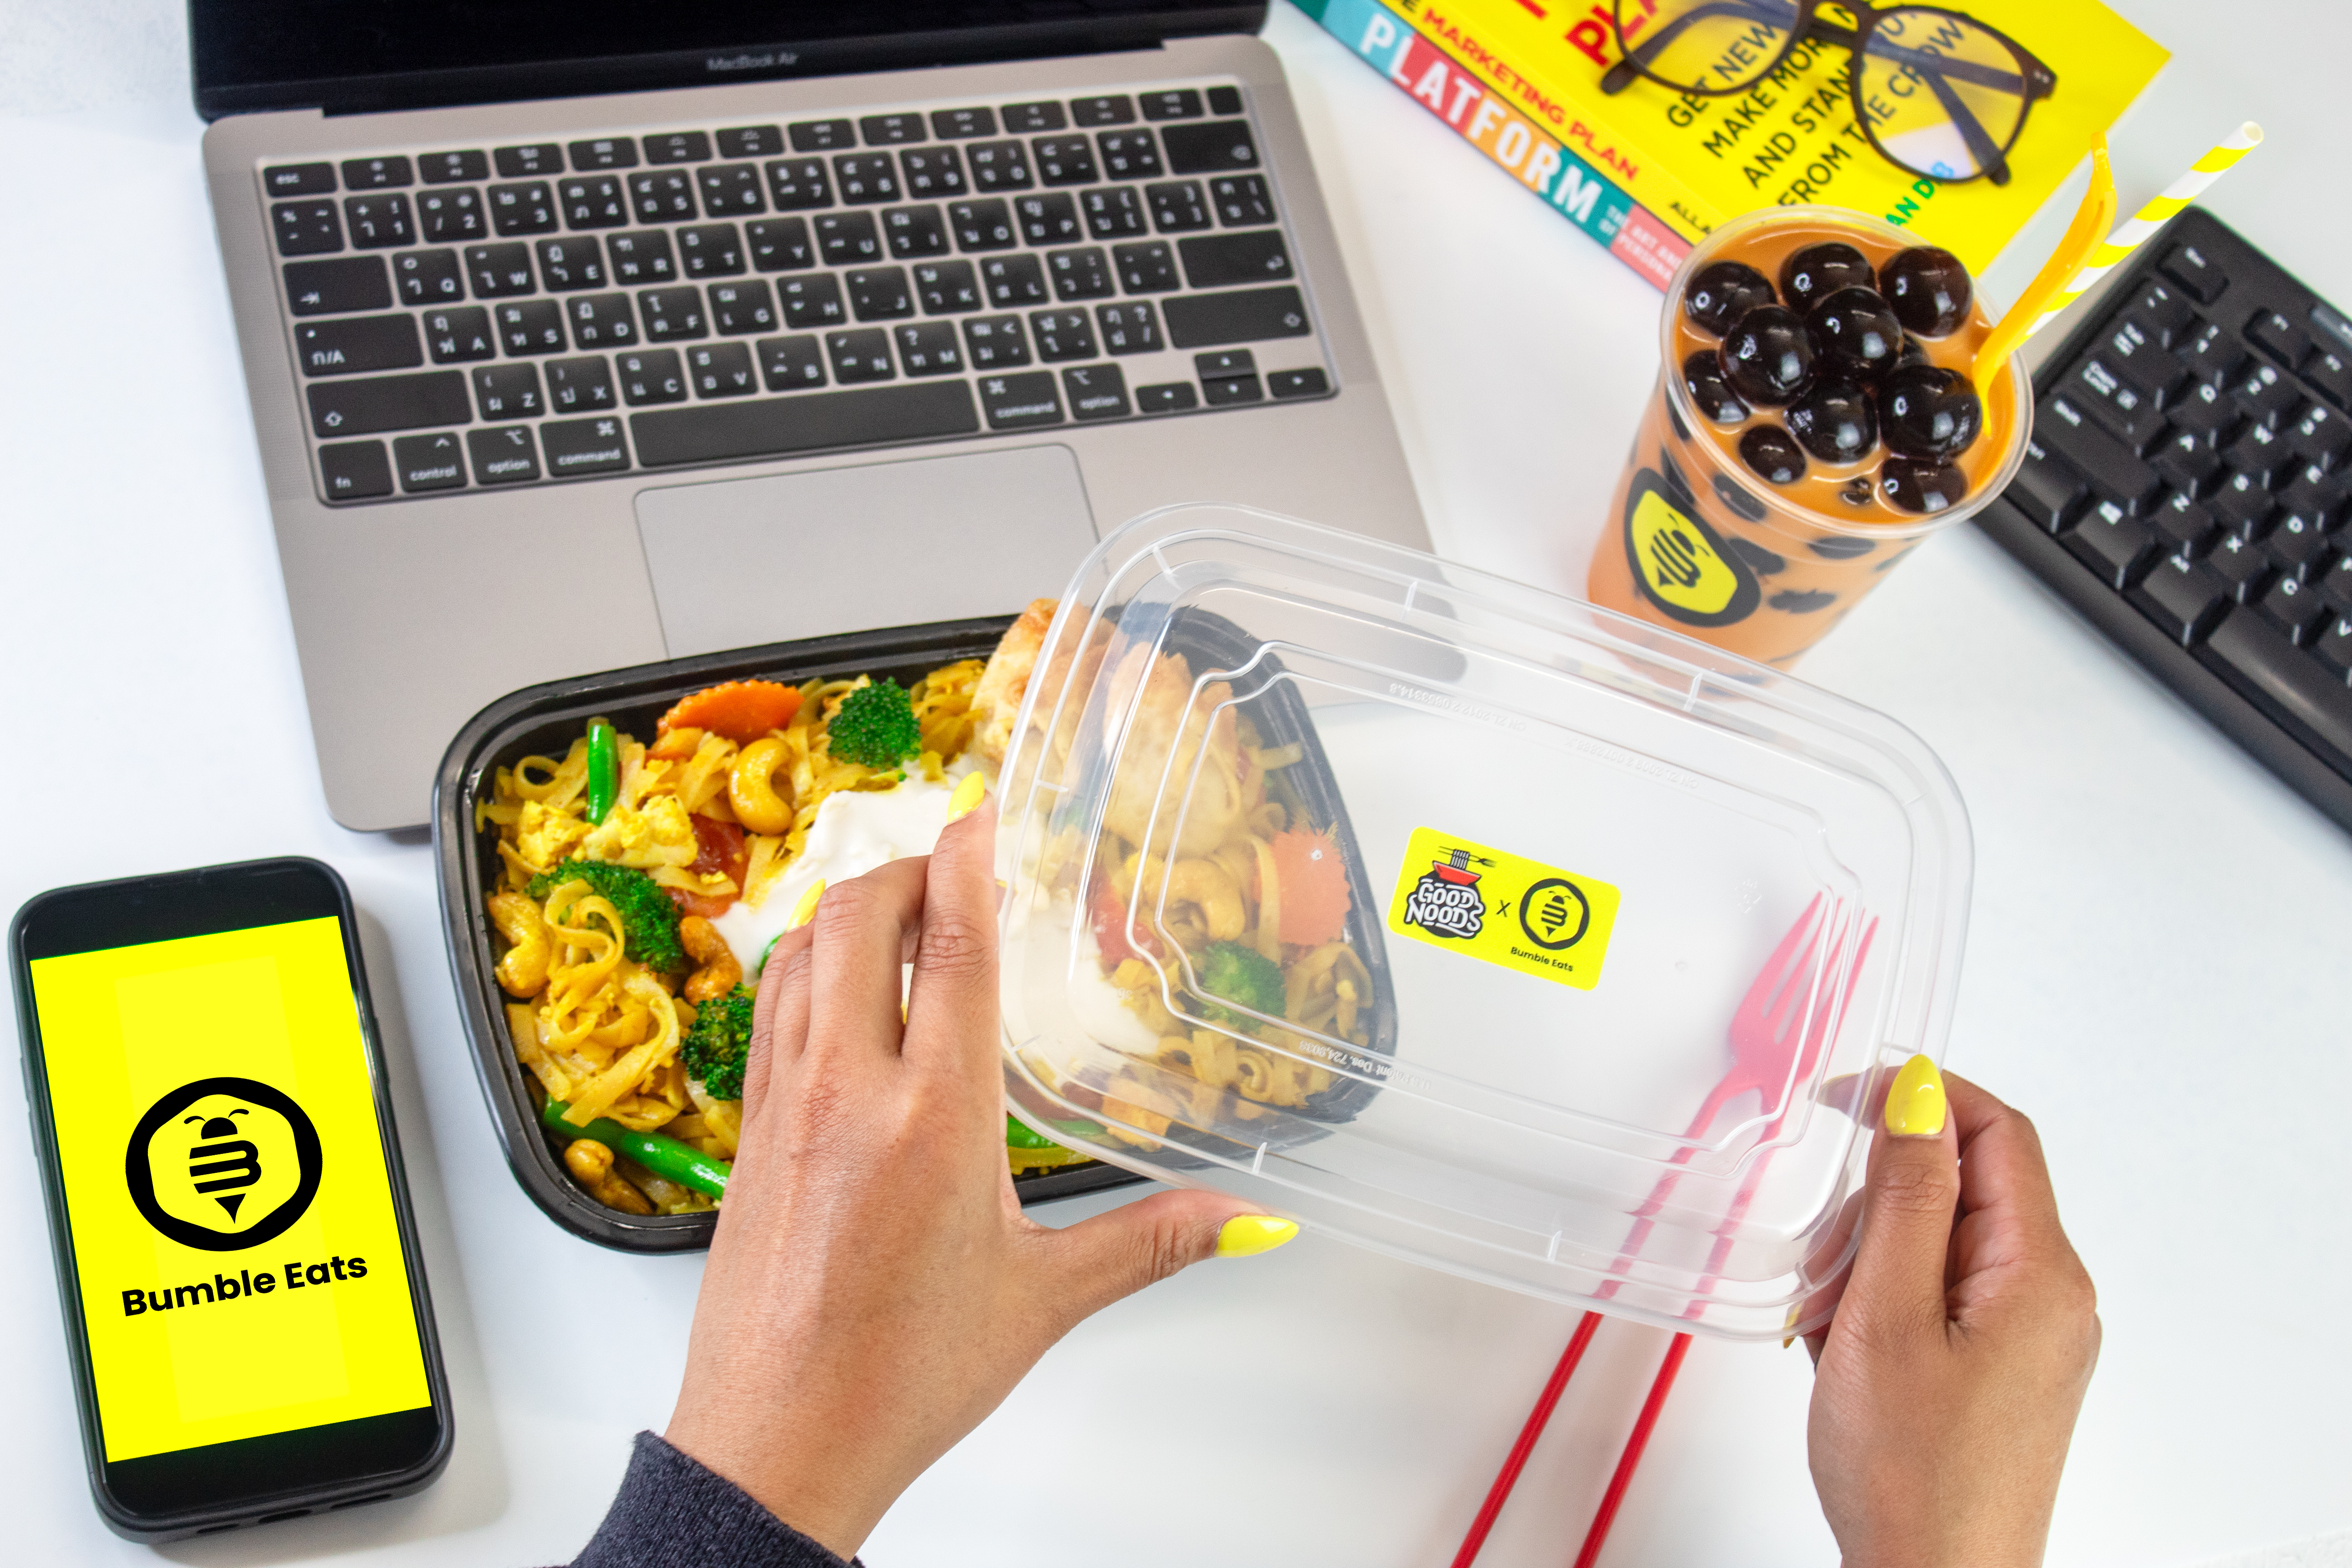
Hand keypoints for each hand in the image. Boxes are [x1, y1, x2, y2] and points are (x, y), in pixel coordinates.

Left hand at [663, 800, 1287, 1558]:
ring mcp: (784, 1107)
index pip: (952, 946)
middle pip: (861, 917)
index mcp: (934, 1118)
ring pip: (801, 951)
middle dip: (908, 869)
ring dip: (849, 907)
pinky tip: (834, 983)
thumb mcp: (1039, 1303)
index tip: (988, 816)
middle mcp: (848, 1091)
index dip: (971, 862)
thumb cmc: (896, 1377)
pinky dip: (803, 964)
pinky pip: (768, 1009)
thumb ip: (1146, 1244)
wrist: (775, 1446)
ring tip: (901, 906)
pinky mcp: (745, 1135)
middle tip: (954, 866)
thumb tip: (1237, 1220)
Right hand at [1804, 1060, 2099, 1567]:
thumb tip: (1921, 1096)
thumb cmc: (1914, 1477)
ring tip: (1832, 1329)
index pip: (1997, 1131)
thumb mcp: (1888, 1316)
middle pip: (1963, 1187)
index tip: (1844, 1097)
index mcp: (2041, 1275)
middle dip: (1878, 1206)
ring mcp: (2028, 1338)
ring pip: (1940, 1243)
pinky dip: (1881, 1305)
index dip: (1922, 1097)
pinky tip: (1847, 1352)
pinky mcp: (2000, 1370)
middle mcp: (2051, 1299)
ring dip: (1870, 1263)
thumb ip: (1907, 1197)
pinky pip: (1936, 1297)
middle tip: (1827, 1268)